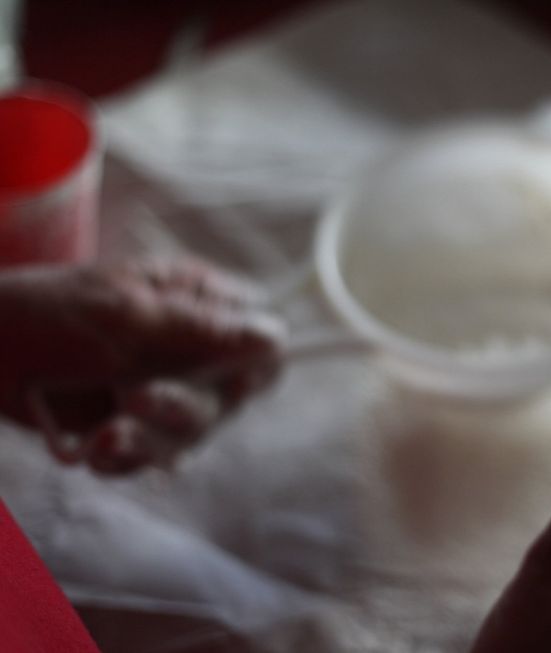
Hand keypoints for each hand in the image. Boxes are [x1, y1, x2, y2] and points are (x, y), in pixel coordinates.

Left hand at [0, 259, 284, 473]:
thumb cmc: (47, 313)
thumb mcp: (125, 315)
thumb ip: (202, 329)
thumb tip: (277, 337)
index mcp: (198, 304)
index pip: (262, 340)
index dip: (253, 368)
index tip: (226, 384)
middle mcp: (190, 349)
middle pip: (229, 398)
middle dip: (184, 409)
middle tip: (136, 401)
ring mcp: (163, 389)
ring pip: (191, 434)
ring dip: (149, 442)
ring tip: (102, 437)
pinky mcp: (134, 425)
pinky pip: (151, 456)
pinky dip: (122, 459)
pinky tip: (89, 447)